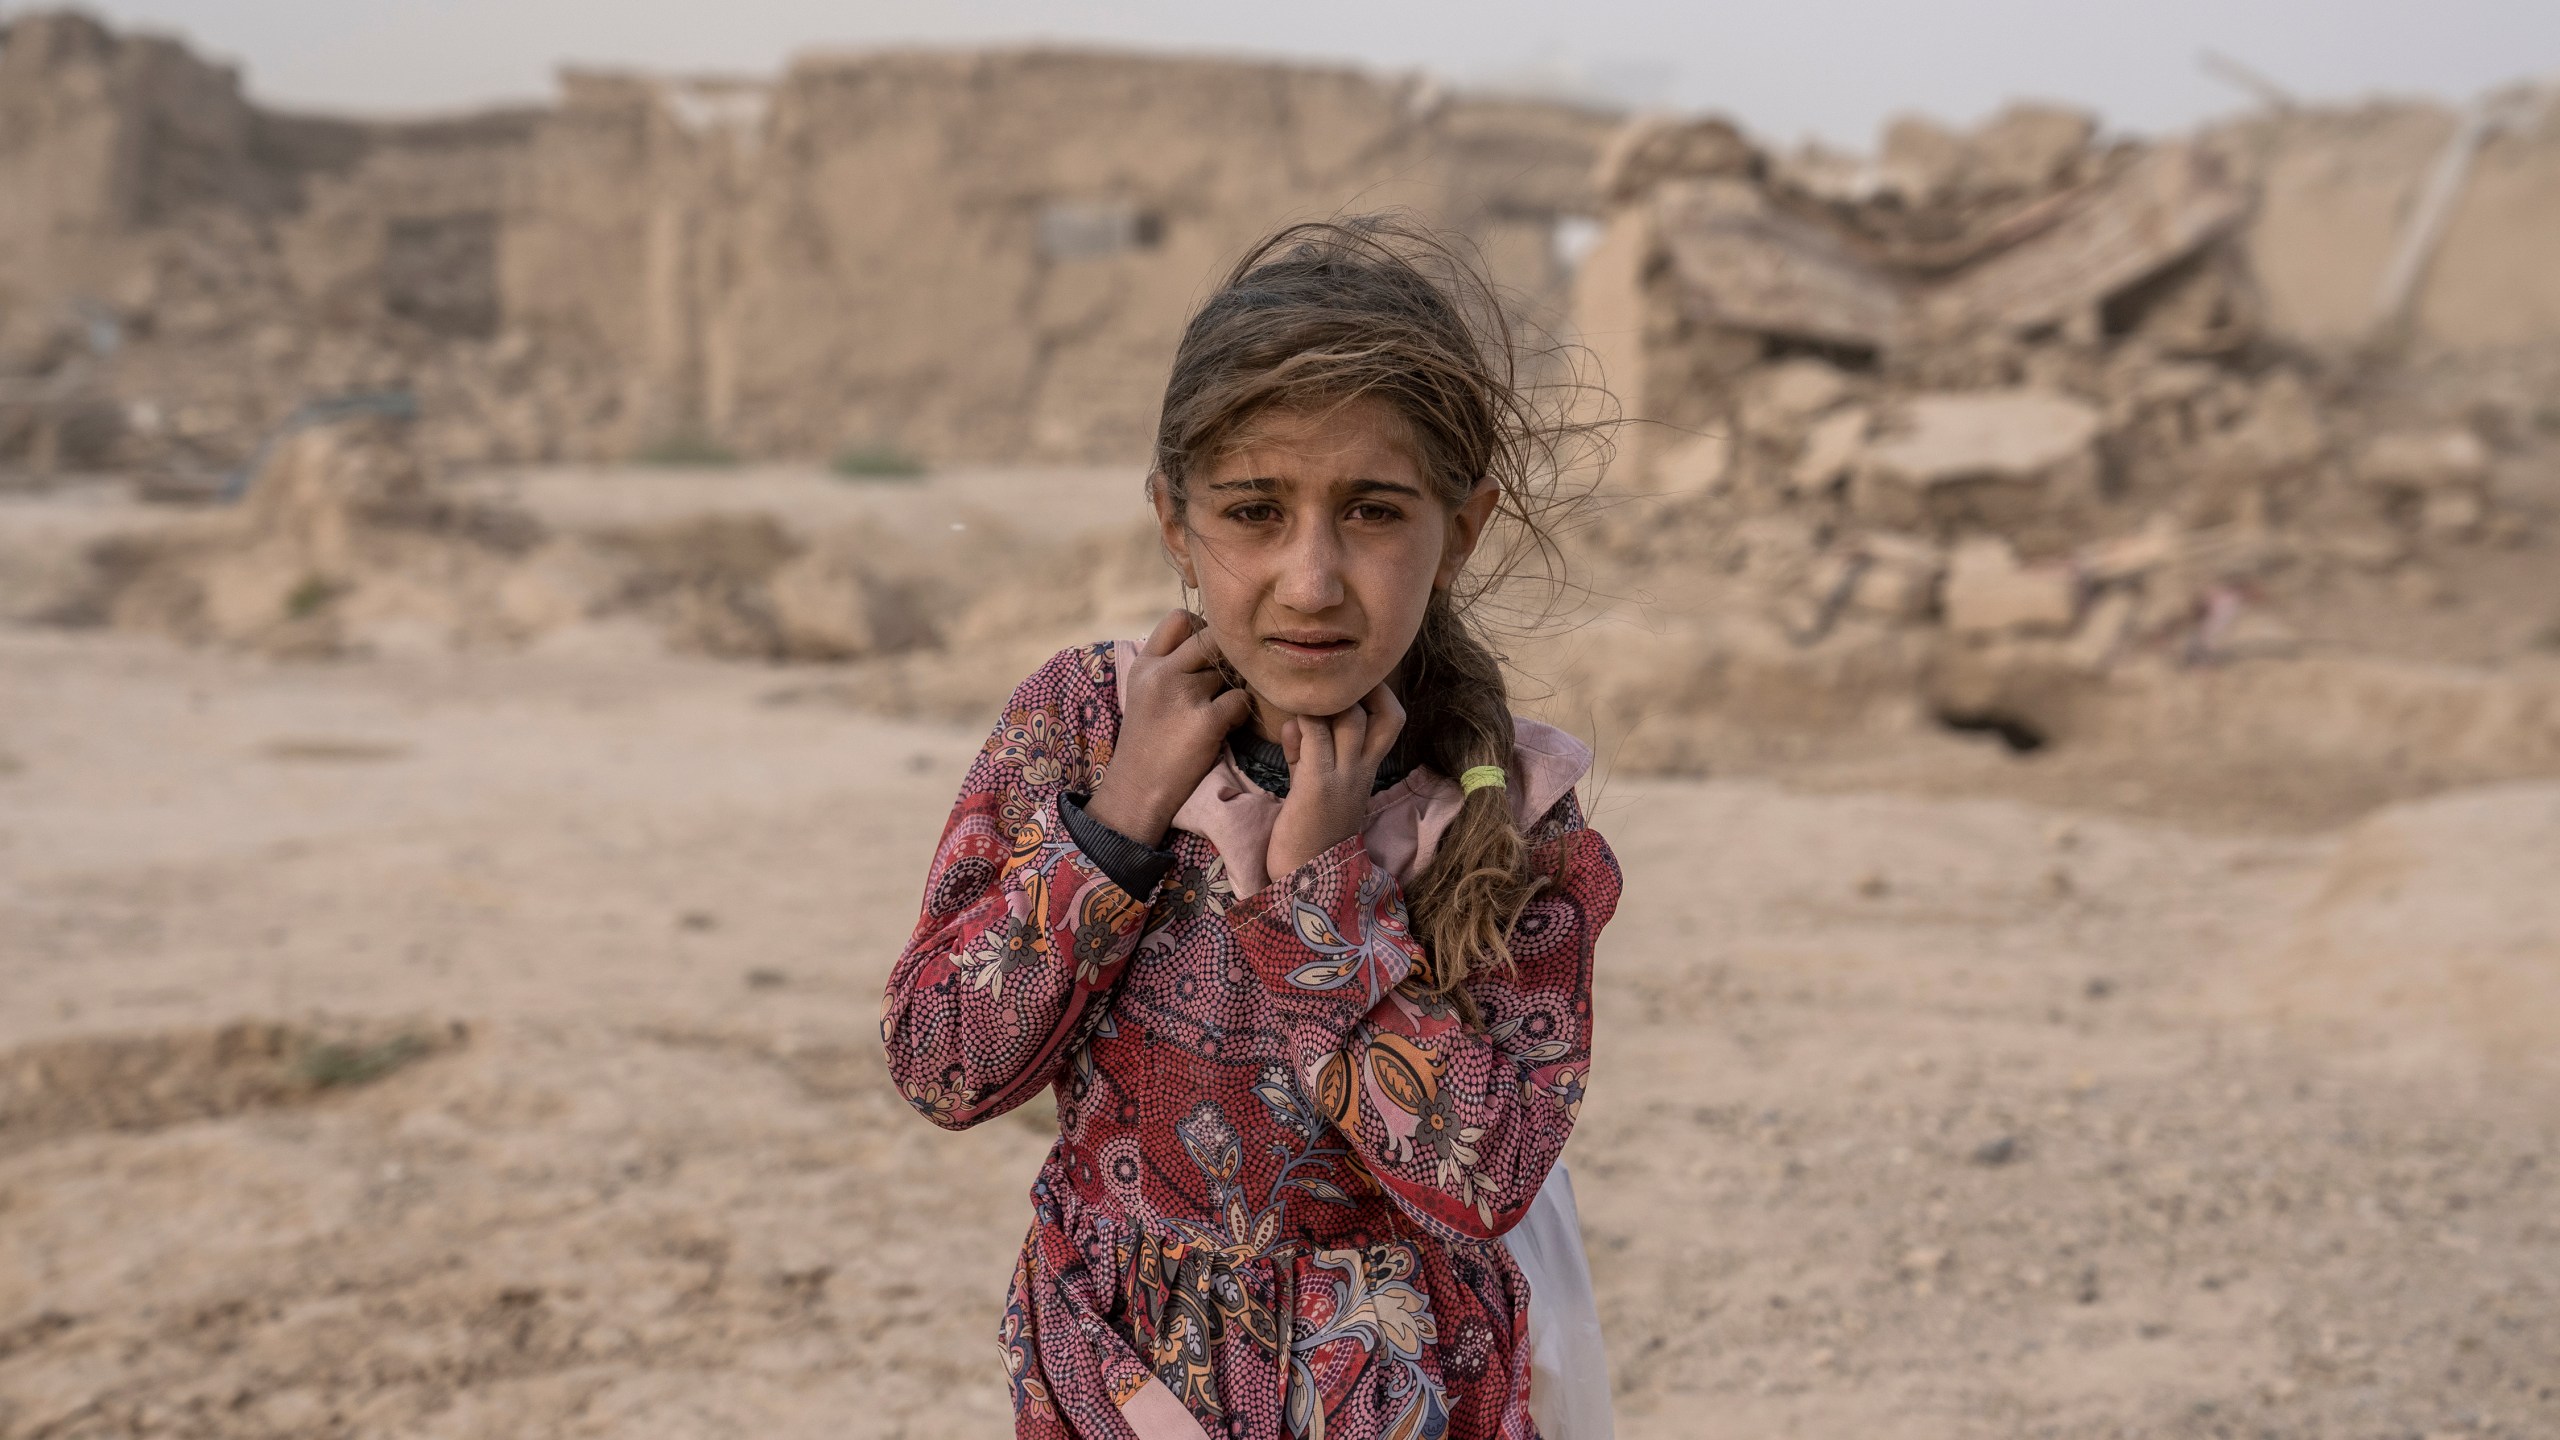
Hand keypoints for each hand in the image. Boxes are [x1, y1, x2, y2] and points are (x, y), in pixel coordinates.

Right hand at [1083, 610, 1253, 845]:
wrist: (1137, 789)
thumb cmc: (1147, 742)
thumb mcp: (1143, 692)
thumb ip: (1167, 664)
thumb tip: (1209, 637)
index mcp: (1145, 664)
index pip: (1179, 618)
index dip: (1202, 627)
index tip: (1208, 651)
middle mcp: (1163, 673)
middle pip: (1212, 638)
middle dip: (1226, 656)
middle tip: (1228, 678)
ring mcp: (1184, 695)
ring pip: (1231, 671)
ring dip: (1236, 686)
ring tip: (1223, 707)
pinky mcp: (1206, 721)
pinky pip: (1241, 700)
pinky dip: (1241, 712)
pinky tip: (1229, 725)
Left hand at [1266, 682, 1405, 878]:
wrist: (1304, 876)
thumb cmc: (1306, 829)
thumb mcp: (1311, 782)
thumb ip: (1306, 751)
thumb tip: (1297, 722)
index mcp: (1366, 769)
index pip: (1392, 719)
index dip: (1378, 695)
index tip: (1347, 689)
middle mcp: (1362, 769)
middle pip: (1381, 711)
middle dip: (1353, 692)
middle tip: (1323, 695)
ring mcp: (1344, 776)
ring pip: (1349, 715)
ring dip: (1324, 704)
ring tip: (1303, 710)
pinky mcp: (1318, 783)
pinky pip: (1314, 733)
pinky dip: (1301, 723)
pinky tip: (1291, 729)